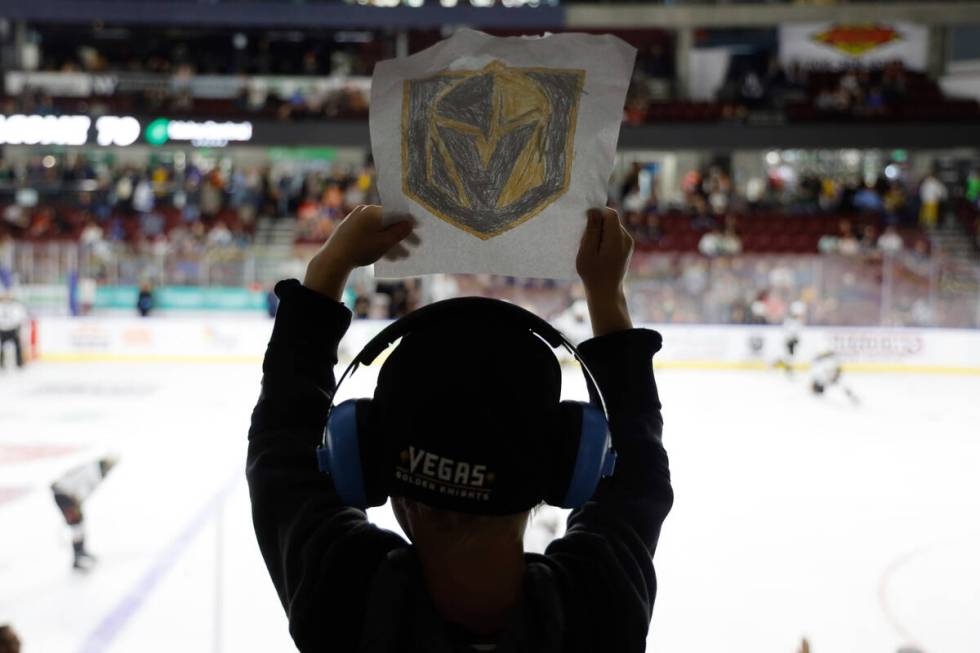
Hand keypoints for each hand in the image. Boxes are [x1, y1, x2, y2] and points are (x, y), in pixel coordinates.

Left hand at [304, 205, 418, 299]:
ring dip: (391, 242)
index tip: (420, 230)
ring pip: (379, 229)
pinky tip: (387, 255)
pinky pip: (369, 232)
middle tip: (414, 246)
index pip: (396, 214)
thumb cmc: (361, 250)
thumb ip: (399, 232)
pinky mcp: (350, 228)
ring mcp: (356, 219)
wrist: (334, 259)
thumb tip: (410, 224)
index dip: (410, 223)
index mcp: (373, 211)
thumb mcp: (384, 243)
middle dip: (401, 236)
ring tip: (401, 256)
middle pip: (388, 222)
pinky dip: (379, 241)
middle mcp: (364, 211)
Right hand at [576, 208, 633, 336]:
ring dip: (600, 233)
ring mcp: (628, 243)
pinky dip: (604, 239)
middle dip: (597, 226)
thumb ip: (591, 231)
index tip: (585, 225)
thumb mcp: (587, 252)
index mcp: (617, 239)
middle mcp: (626, 238)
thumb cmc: (593, 275)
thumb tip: (594, 211)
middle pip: (611, 220)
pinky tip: (598, 253)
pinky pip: (614, 235)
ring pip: (611, 227)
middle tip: (587, 243)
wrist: (606, 293)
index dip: (597, 214)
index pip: (610, 213)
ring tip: (592, 250)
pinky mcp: (626, 247)